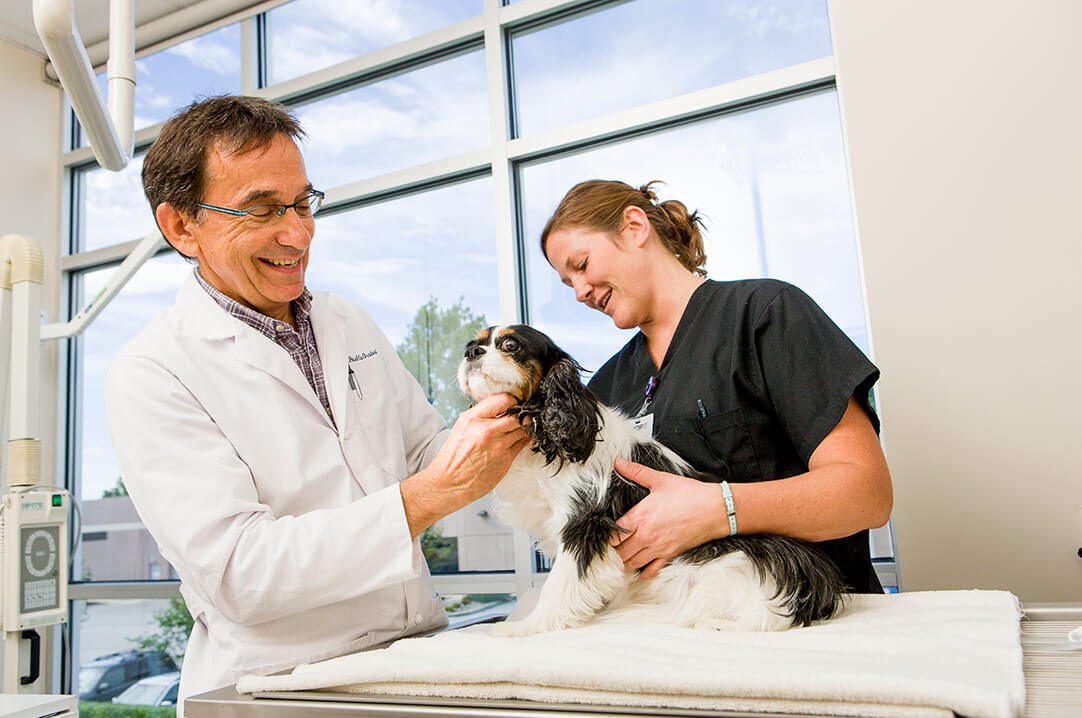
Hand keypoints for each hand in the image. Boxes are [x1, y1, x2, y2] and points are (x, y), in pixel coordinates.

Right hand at [431, 393, 530, 504]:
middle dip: (522, 414)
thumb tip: (502, 405)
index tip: (514, 404)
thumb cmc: (454, 456)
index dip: (512, 401)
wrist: (450, 483)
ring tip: (522, 426)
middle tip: (522, 415)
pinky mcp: (506, 459)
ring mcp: (498, 446)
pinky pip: (523, 443)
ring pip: (524, 428)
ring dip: (526, 426)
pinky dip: (525, 438)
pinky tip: (520, 438)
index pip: (503, 400)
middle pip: (517, 415)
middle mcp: (486, 431)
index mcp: (472, 419)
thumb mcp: (461, 427)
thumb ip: (481, 415)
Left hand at [610, 457, 726, 578]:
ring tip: (620, 559)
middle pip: (620, 551)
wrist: (715, 509)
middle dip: (613, 551)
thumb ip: (636, 472)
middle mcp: (646, 535)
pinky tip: (640, 568)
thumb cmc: (689, 494)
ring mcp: (658, 547)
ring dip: (624, 562)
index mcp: (641, 516)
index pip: (614, 532)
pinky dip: (643, 572)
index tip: (605, 534)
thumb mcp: (660, 479)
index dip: (607, 535)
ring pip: (632, 563)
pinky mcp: (670, 555)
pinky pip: (651, 570)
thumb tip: (618, 462)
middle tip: (610, 549)